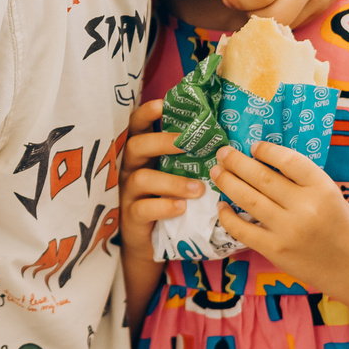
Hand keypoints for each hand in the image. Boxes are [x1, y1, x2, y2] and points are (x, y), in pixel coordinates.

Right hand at [117, 98, 199, 322]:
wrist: (149, 244)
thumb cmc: (166, 201)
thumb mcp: (173, 175)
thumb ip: (186, 158)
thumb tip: (221, 138)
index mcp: (141, 154)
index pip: (136, 127)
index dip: (147, 114)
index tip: (164, 104)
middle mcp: (129, 169)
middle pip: (136, 146)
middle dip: (163, 141)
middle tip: (190, 143)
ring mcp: (126, 194)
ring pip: (141, 179)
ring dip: (172, 181)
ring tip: (198, 188)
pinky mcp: (130, 218)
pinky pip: (143, 208)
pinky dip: (164, 206)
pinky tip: (182, 208)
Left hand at [209, 140, 348, 323]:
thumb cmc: (341, 225)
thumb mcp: (330, 194)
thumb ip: (302, 180)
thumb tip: (262, 161)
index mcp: (322, 188)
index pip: (289, 160)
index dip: (267, 150)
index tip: (254, 146)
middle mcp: (305, 207)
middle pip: (262, 177)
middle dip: (237, 162)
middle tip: (223, 152)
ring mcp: (288, 230)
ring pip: (248, 199)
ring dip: (228, 182)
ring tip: (217, 172)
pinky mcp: (275, 250)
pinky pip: (243, 229)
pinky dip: (228, 216)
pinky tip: (221, 206)